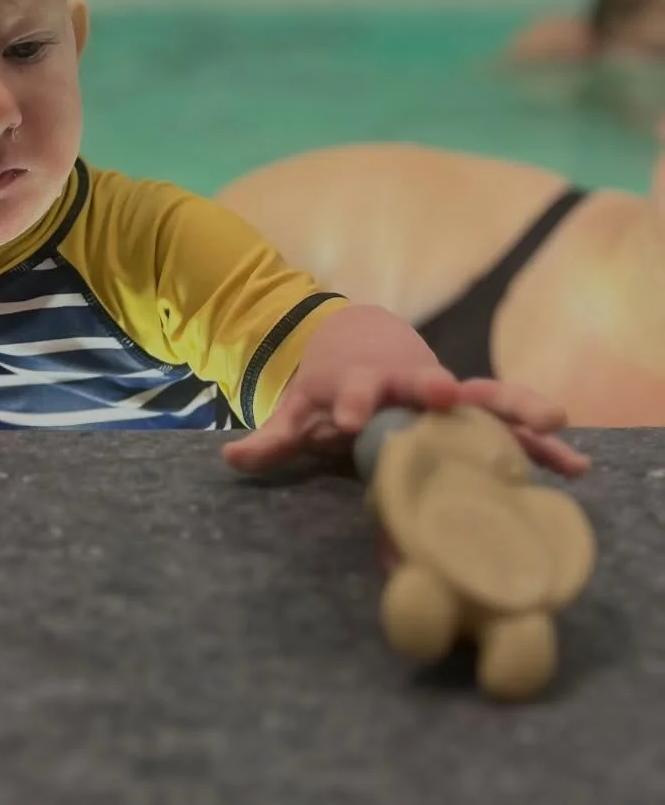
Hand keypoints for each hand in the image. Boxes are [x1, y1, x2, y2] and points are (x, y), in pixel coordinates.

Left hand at [224, 362, 589, 478]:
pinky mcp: (471, 411)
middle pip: (419, 382)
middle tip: (445, 392)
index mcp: (358, 382)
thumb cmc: (332, 386)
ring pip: (479, 397)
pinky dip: (538, 442)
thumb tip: (232, 458)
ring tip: (550, 422)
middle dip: (432, 387)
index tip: (349, 417)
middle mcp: (405, 382)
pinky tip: (573, 463)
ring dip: (510, 409)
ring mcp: (442, 394)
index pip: (351, 389)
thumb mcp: (300, 408)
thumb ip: (275, 437)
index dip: (350, 401)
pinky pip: (509, 426)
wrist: (365, 343)